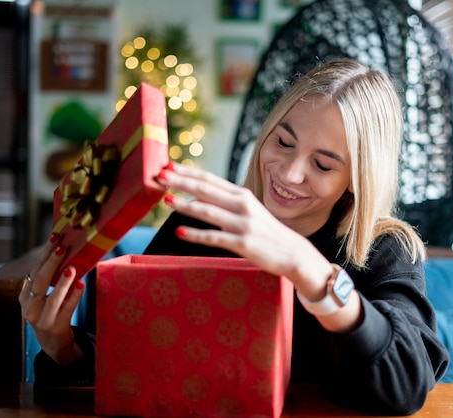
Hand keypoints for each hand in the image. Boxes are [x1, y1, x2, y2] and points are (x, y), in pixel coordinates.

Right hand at [18, 233, 84, 364]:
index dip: (45, 254)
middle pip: (40, 282)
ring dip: (63, 281)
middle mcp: (29, 307)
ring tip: (72, 267)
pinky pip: (66, 309)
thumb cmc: (51, 312)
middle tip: (62, 247)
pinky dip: (74, 296)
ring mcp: (42, 319)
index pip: (35, 270)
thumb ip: (51, 279)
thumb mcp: (45, 297)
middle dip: (52, 263)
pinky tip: (81, 284)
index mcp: (24, 296)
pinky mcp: (56, 328)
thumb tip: (66, 251)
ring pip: (52, 297)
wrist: (53, 343)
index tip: (55, 237)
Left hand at [156, 163, 331, 295]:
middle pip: (206, 190)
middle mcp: (242, 205)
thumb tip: (196, 197)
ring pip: (208, 211)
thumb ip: (225, 203)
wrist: (292, 253)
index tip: (168, 165)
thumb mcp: (247, 211)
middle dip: (181, 181)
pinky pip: (214, 237)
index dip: (188, 172)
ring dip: (185, 205)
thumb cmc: (265, 232)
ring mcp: (242, 224)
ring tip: (166, 200)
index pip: (210, 179)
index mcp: (241, 195)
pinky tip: (180, 231)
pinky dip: (195, 234)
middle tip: (160, 176)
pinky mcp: (243, 243)